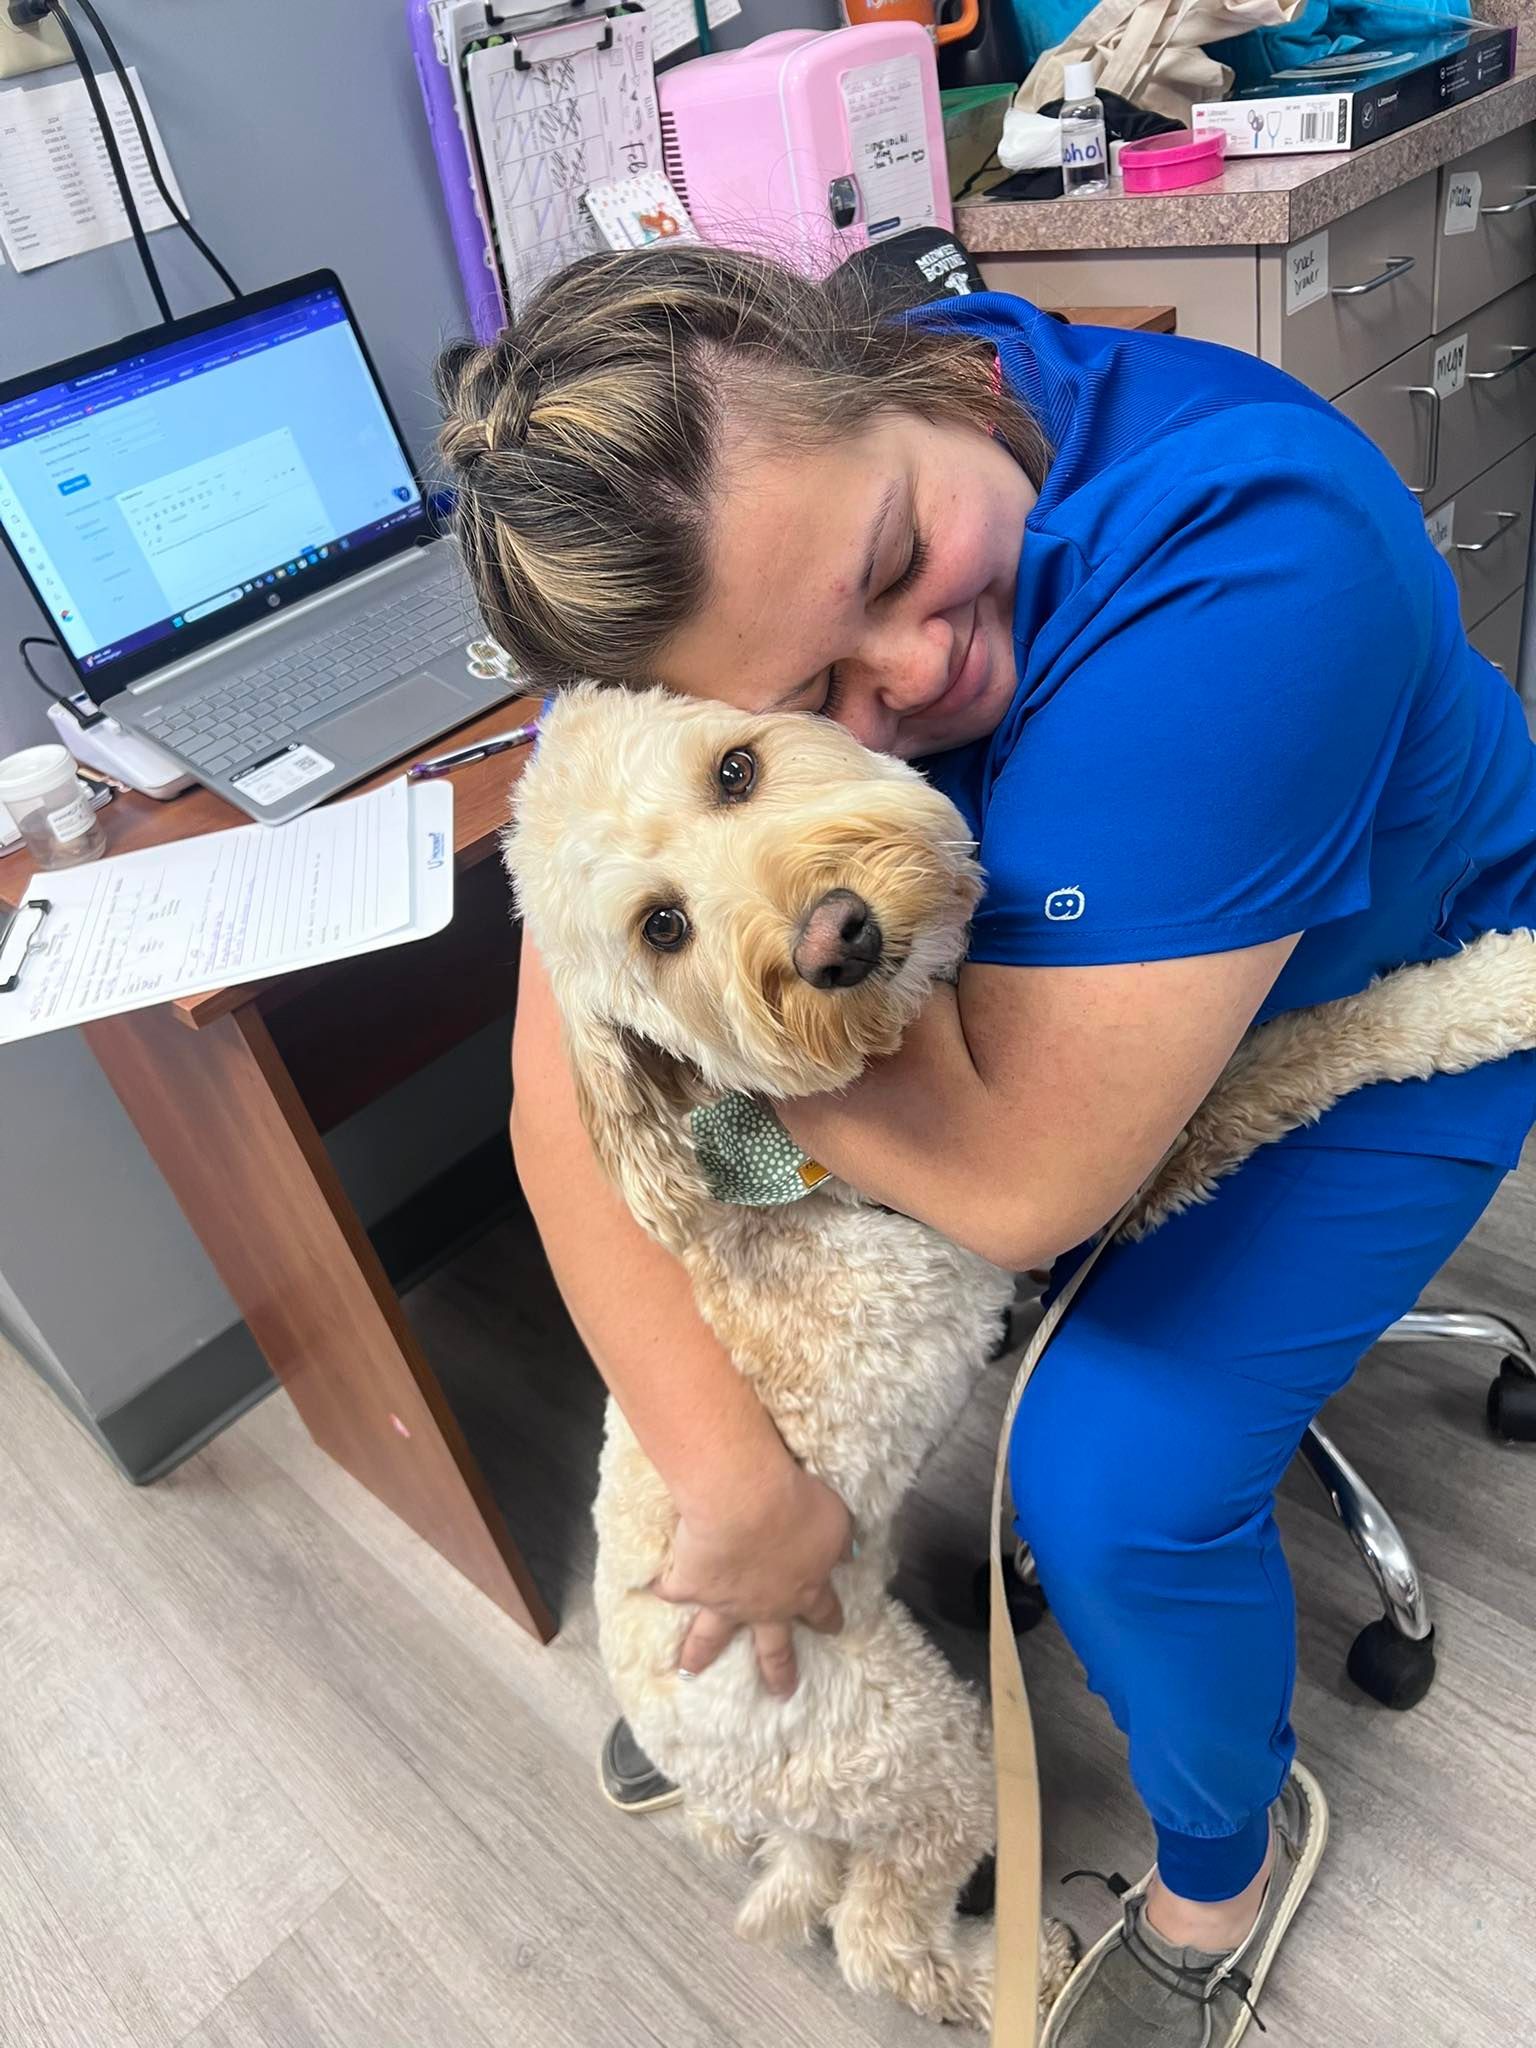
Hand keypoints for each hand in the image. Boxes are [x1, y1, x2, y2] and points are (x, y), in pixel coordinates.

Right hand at [654, 1461, 853, 1697]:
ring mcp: (725, 1601)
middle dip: (777, 1669)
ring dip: (700, 1653)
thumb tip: (849, 1553)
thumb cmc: (799, 1507)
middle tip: (780, 1691)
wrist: (746, 1504)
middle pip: (773, 1647)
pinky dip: (662, 1588)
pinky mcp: (690, 1585)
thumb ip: (841, 1541)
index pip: (822, 1612)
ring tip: (690, 1670)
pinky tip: (651, 1590)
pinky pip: (672, 1590)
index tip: (833, 1630)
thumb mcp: (836, 1520)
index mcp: (804, 1588)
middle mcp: (765, 1605)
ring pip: (712, 1637)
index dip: (828, 1620)